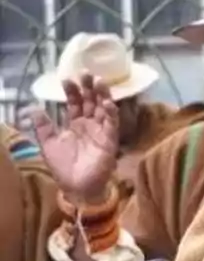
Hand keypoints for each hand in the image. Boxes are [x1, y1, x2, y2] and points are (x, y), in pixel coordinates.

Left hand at [21, 73, 118, 205]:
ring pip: (104, 109)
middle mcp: (90, 125)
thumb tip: (32, 107)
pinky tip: (107, 103)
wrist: (76, 187)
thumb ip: (42, 126)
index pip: (75, 103)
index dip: (72, 91)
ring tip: (99, 81)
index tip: (67, 79)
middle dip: (89, 87)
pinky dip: (111, 114)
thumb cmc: (63, 167)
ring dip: (102, 95)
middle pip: (91, 102)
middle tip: (86, 73)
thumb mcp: (48, 144)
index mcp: (75, 125)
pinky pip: (112, 125)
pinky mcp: (110, 142)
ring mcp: (101, 132)